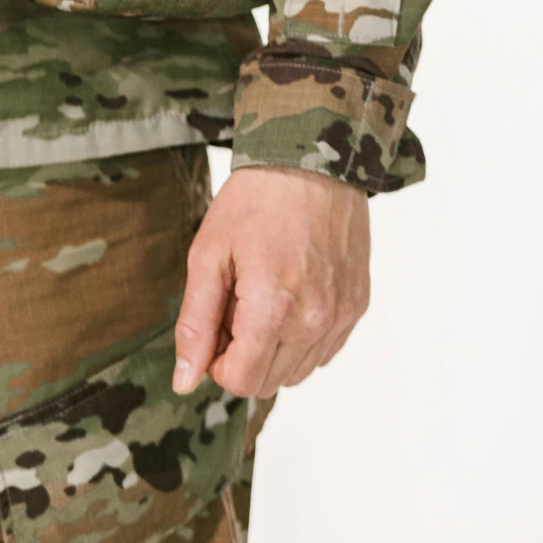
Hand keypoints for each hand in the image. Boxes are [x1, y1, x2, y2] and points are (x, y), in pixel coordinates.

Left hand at [172, 165, 369, 398]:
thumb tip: (184, 380)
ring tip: (264, 295)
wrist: (310, 160)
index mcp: (273, 308)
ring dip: (273, 348)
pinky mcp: (358, 306)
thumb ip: (195, 322)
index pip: (242, 381)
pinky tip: (291, 295)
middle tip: (236, 303)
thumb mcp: (209, 253)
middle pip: (269, 382)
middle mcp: (315, 320)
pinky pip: (324, 351)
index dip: (218, 361)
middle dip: (243, 354)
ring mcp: (341, 315)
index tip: (215, 324)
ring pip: (298, 371)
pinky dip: (302, 337)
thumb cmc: (255, 200)